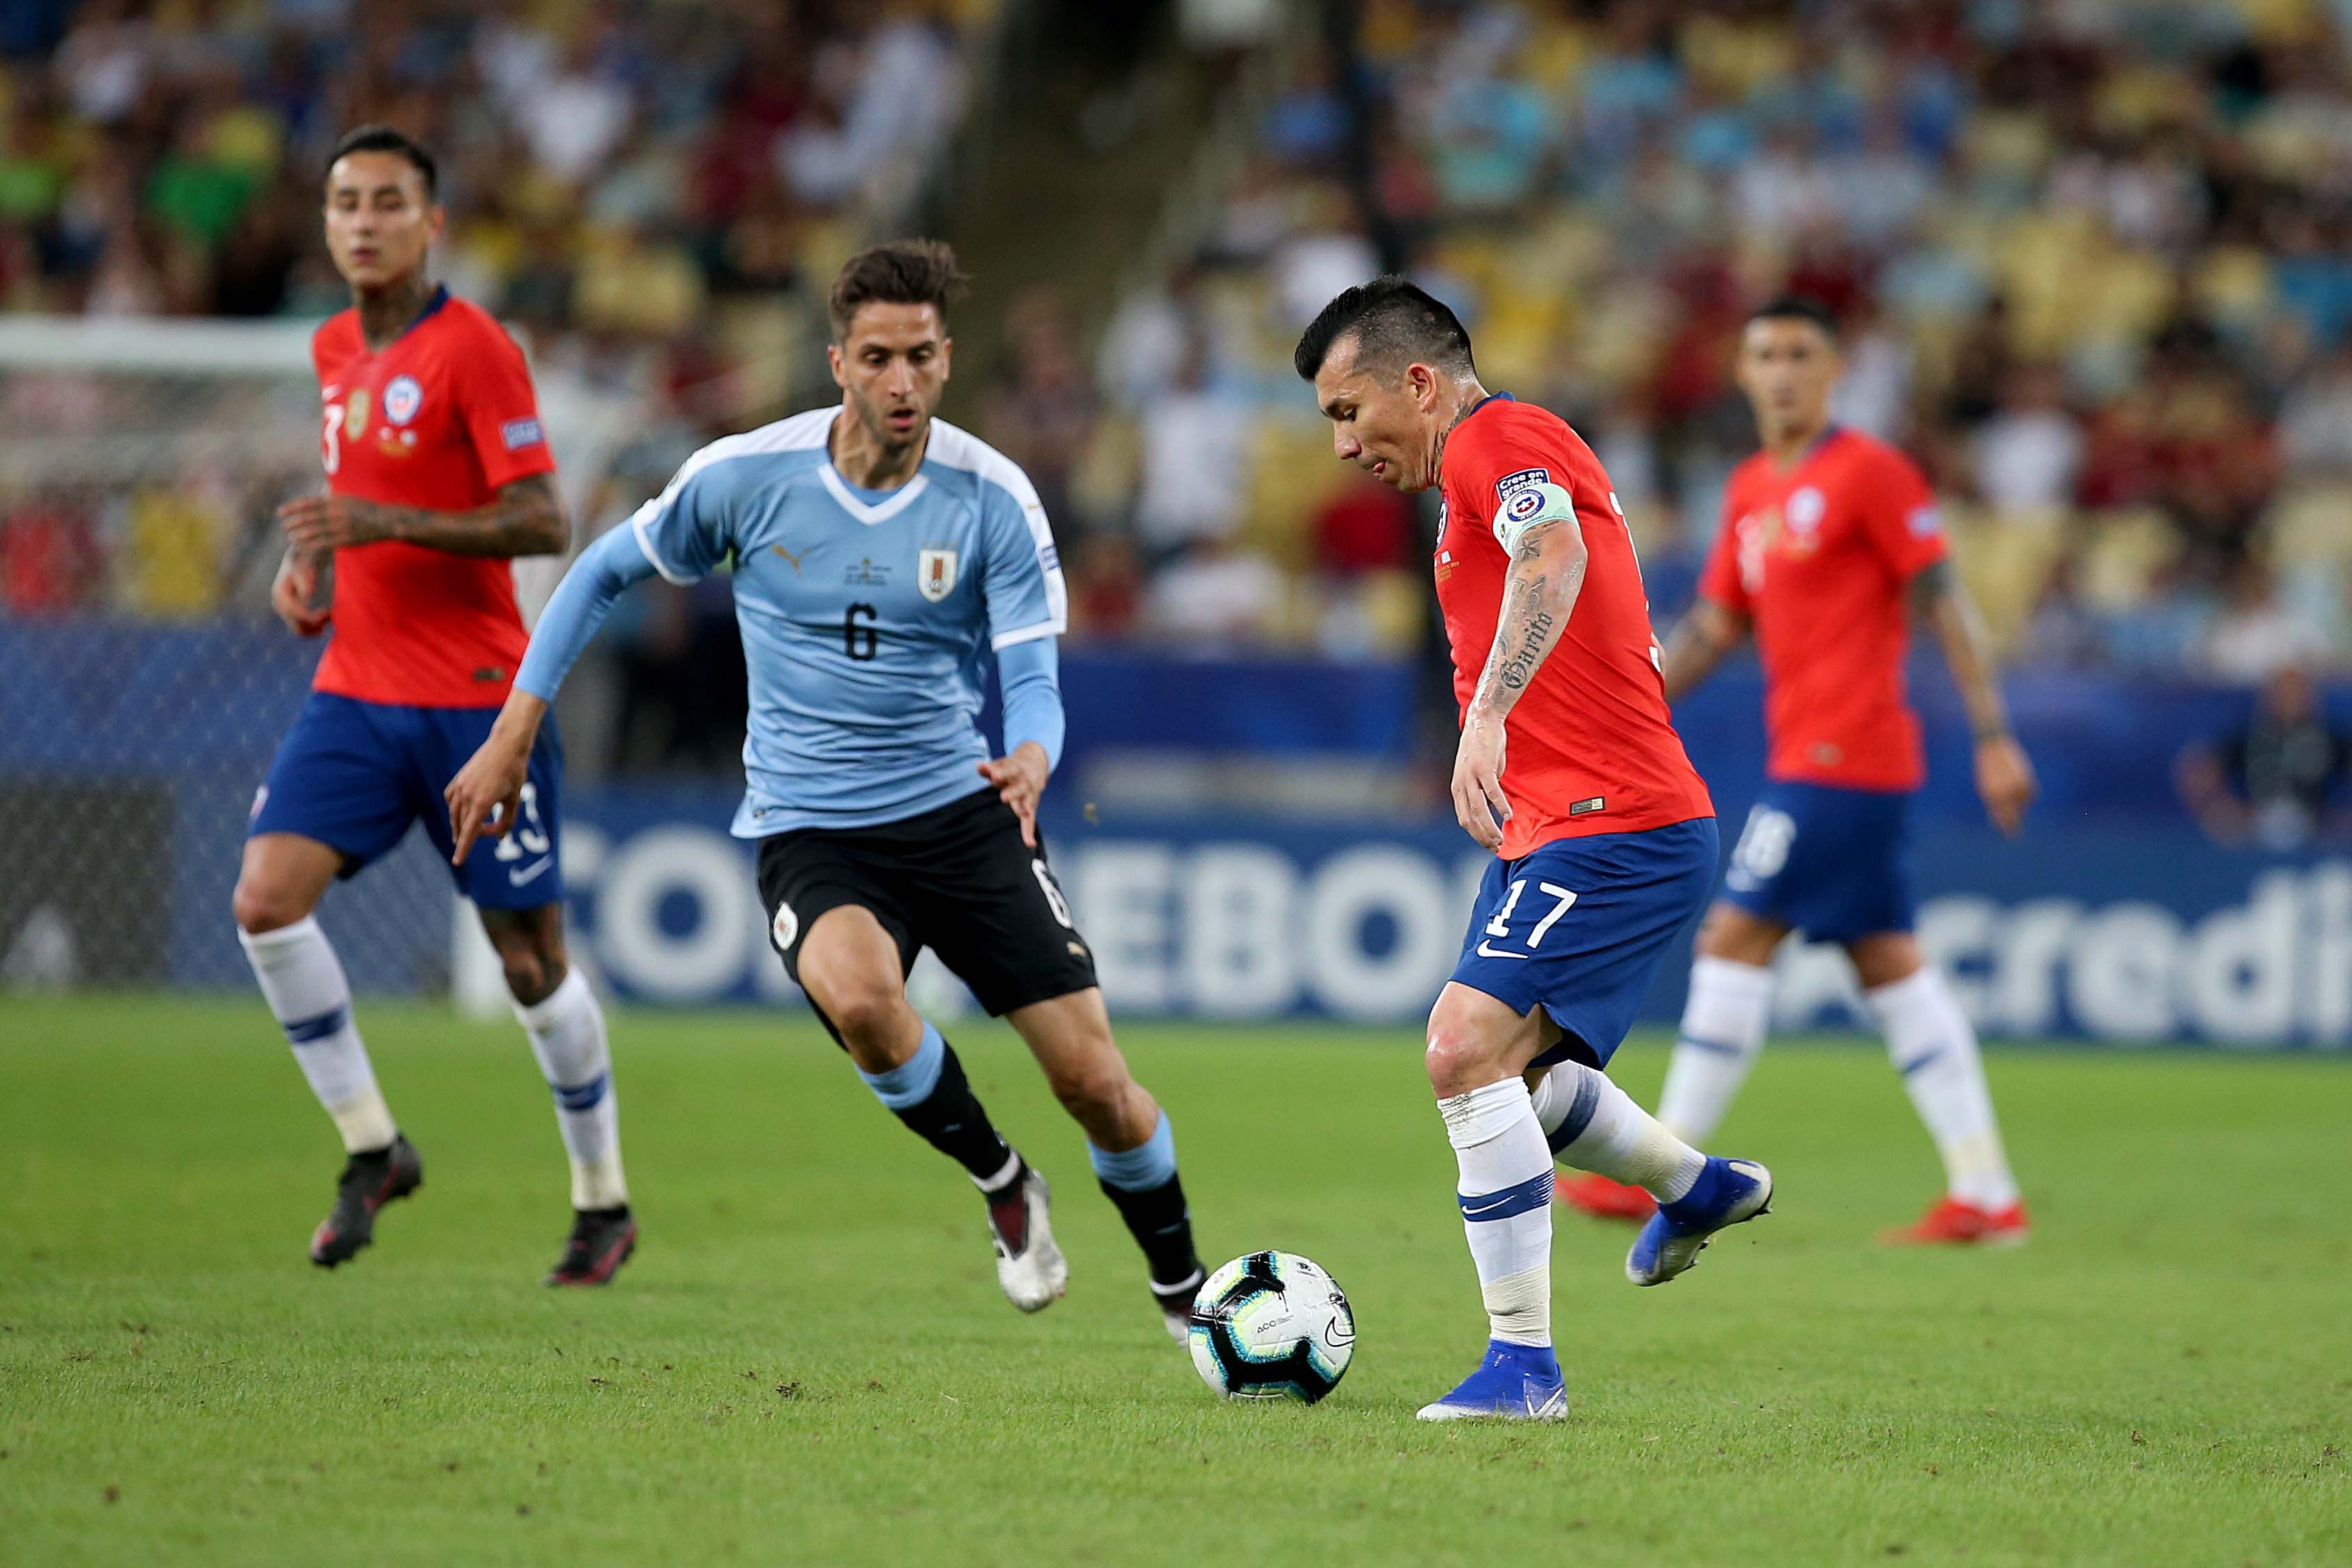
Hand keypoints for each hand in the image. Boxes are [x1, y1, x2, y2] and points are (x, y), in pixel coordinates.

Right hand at [270, 552, 330, 636]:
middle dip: (315, 625)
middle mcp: (279, 605)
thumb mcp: (304, 569)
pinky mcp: (290, 614)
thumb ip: (305, 582)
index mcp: (280, 594)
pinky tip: (325, 621)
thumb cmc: (303, 564)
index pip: (295, 613)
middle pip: (296, 626)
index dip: (312, 618)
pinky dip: (313, 628)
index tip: (328, 612)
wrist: (298, 562)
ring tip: (329, 619)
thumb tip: (306, 595)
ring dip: (315, 629)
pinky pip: (301, 628)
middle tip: (331, 616)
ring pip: (299, 630)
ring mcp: (283, 611)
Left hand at [278, 493, 385, 552]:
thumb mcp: (348, 499)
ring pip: (313, 530)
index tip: (281, 512)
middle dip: (293, 522)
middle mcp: (336, 512)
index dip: (292, 508)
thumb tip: (320, 493)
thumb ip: (333, 498)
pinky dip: (310, 544)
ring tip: (290, 537)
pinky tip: (302, 546)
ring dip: (299, 534)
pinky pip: (323, 542)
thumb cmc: (366, 509)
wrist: (386, 520)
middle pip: (308, 517)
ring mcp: (341, 526)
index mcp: (335, 501)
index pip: (308, 503)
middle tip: (284, 526)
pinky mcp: (346, 539)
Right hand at [446, 728, 532, 863]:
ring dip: (459, 826)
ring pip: (454, 814)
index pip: (469, 833)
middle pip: (464, 825)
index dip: (464, 849)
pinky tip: (459, 813)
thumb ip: (507, 821)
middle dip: (472, 835)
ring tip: (462, 834)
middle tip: (487, 834)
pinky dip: (454, 809)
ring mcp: (460, 787)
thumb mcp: (515, 799)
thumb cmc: (515, 773)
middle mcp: (467, 796)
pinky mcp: (458, 779)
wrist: (506, 745)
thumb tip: (501, 838)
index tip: (457, 862)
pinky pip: (451, 800)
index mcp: (482, 803)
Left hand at [978, 741, 1050, 847]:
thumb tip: (978, 766)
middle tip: (1004, 797)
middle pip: (1020, 787)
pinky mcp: (1031, 807)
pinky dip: (1029, 831)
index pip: (1009, 770)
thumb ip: (989, 768)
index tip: (993, 775)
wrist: (1035, 766)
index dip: (1001, 772)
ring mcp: (1030, 795)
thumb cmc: (1011, 769)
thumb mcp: (1002, 765)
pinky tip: (1030, 843)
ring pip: (1028, 802)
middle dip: (1013, 792)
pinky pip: (1030, 820)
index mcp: (1016, 770)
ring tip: (1023, 814)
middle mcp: (1025, 783)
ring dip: (1024, 809)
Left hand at [1452, 714, 1511, 849]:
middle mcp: (1461, 785)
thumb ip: (1481, 791)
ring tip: (1501, 839)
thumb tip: (1492, 807)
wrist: (1482, 721)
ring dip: (1490, 828)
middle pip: (1470, 820)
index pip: (1464, 820)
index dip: (1476, 835)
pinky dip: (1500, 806)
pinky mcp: (1483, 768)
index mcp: (1458, 789)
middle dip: (1483, 837)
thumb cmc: (1482, 749)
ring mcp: (1470, 776)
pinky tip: (1508, 816)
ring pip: (1479, 810)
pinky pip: (1492, 792)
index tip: (1489, 845)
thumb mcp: (1476, 774)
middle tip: (1497, 847)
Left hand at [1974, 733, 2036, 837]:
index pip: (2000, 818)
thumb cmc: (1986, 767)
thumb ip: (1994, 802)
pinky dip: (2027, 794)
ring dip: (2020, 804)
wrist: (1992, 746)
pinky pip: (2032, 796)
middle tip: (2015, 836)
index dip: (2004, 827)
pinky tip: (2021, 786)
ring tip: (2012, 792)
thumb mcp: (1986, 787)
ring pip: (2024, 806)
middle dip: (2014, 827)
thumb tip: (2000, 818)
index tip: (2008, 835)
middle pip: (2014, 818)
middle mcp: (2005, 795)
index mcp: (1991, 796)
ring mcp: (2017, 788)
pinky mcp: (2027, 781)